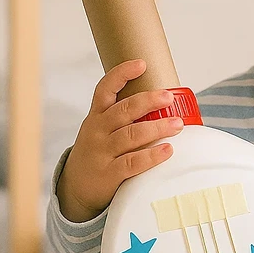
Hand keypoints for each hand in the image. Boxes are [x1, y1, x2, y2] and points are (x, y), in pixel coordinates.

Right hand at [56, 59, 183, 222]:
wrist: (76, 188)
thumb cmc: (98, 152)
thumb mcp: (101, 129)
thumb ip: (124, 116)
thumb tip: (162, 99)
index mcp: (97, 116)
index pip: (105, 89)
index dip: (121, 74)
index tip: (141, 64)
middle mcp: (98, 130)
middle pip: (123, 110)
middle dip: (147, 101)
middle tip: (168, 97)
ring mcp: (102, 152)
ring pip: (131, 135)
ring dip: (157, 127)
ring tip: (177, 124)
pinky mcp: (109, 174)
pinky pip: (132, 163)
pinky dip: (151, 156)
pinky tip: (167, 150)